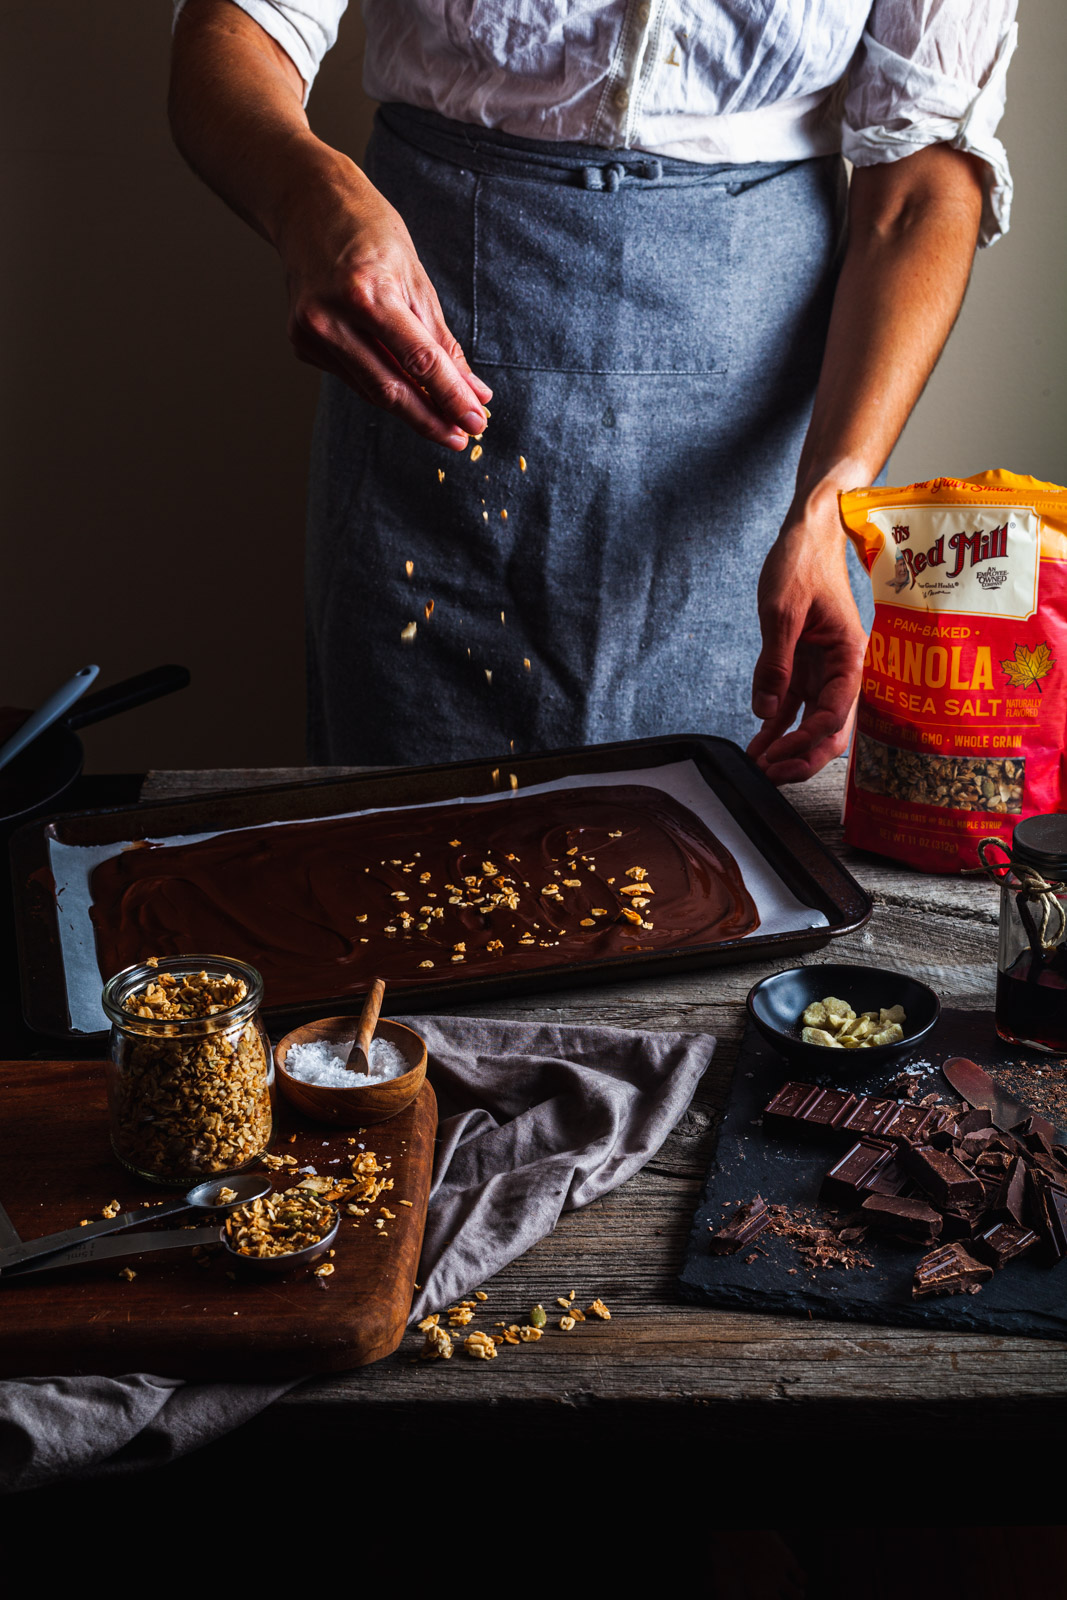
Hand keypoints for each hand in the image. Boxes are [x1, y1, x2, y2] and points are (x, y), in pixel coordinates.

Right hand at [278, 148, 491, 449]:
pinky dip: (381, 385)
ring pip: (371, 389)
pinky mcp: (301, 342)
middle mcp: (332, 317)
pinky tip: (401, 388)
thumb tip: (470, 389)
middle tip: (461, 438)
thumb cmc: (367, 230)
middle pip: (391, 388)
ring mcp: (311, 332)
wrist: (306, 203)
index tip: (475, 421)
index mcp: (366, 293)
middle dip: (431, 419)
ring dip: (411, 410)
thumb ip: (441, 340)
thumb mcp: (415, 278)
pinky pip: (353, 376)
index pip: (418, 361)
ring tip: (442, 423)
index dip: (450, 396)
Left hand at [747, 494, 867, 784]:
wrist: (809, 533)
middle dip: (803, 757)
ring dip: (788, 747)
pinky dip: (778, 727)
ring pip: (811, 723)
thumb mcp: (782, 611)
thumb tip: (767, 711)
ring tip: (759, 767)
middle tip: (771, 776)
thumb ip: (775, 662)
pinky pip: (794, 706)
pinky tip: (759, 746)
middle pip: (830, 729)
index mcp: (850, 655)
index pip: (835, 713)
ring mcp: (824, 670)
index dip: (807, 741)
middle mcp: (842, 669)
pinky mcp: (805, 666)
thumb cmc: (802, 563)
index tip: (778, 756)